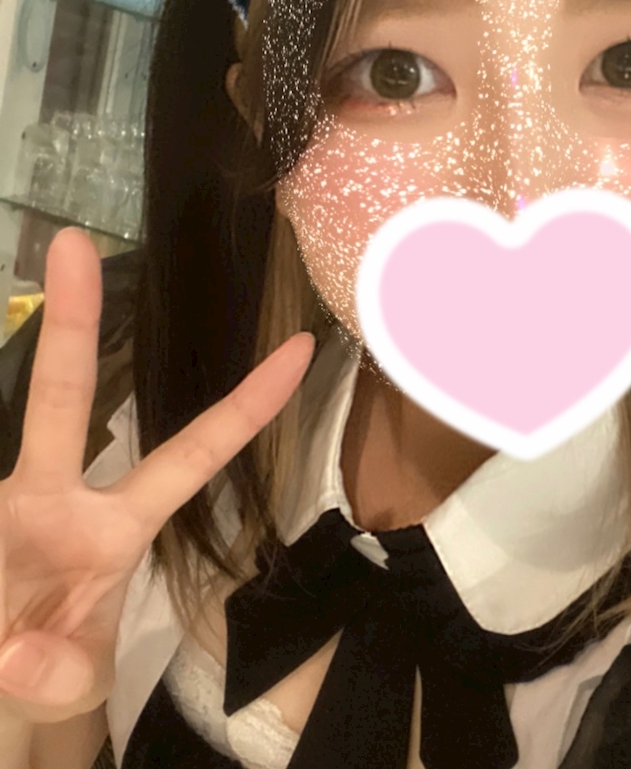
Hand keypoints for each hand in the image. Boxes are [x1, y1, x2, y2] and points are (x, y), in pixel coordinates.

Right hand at [0, 228, 313, 724]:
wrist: (0, 681)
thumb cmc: (56, 663)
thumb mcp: (72, 686)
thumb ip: (62, 678)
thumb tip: (18, 657)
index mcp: (116, 525)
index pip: (194, 456)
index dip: (248, 406)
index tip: (303, 347)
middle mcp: (57, 499)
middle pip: (64, 401)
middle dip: (74, 322)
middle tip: (71, 241)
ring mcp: (6, 505)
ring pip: (1, 445)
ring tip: (10, 621)